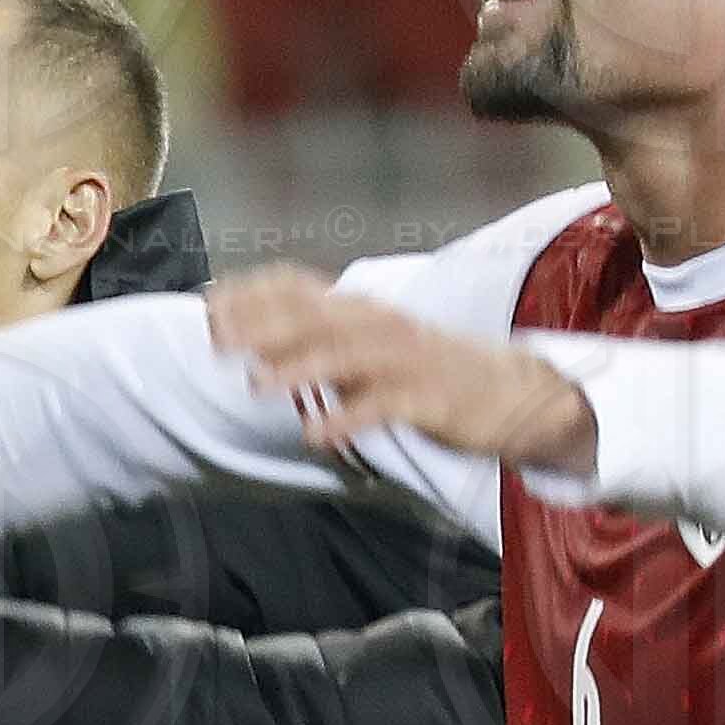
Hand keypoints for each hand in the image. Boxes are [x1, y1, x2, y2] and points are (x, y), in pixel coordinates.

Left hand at [206, 265, 594, 468]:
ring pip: (348, 355)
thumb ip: (318, 345)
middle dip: (264, 326)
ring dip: (299, 369)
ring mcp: (409, 360)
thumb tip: (252, 346)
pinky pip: (386, 406)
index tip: (208, 305)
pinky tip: (316, 435)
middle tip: (216, 342)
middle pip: (317, 317)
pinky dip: (350, 418)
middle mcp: (383, 326)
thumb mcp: (369, 350)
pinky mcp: (432, 398)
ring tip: (257, 388)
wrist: (516, 393)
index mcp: (363, 312)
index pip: (301, 288)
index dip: (254, 294)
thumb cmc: (428, 374)